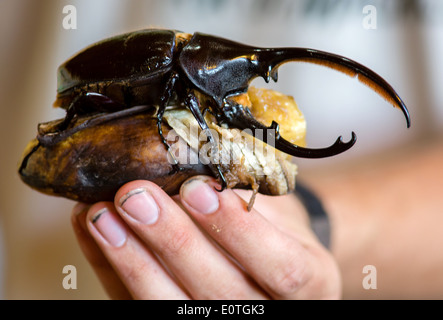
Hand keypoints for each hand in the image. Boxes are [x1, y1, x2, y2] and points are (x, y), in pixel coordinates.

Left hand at [71, 176, 340, 298]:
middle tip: (136, 196)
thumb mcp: (284, 214)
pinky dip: (110, 268)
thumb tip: (192, 164)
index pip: (281, 269)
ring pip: (174, 308)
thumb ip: (249, 197)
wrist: (278, 266)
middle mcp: (270, 314)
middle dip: (173, 242)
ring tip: (103, 214)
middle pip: (220, 293)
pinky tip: (94, 231)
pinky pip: (138, 305)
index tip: (199, 189)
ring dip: (132, 260)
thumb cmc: (282, 234)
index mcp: (309, 284)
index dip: (238, 231)